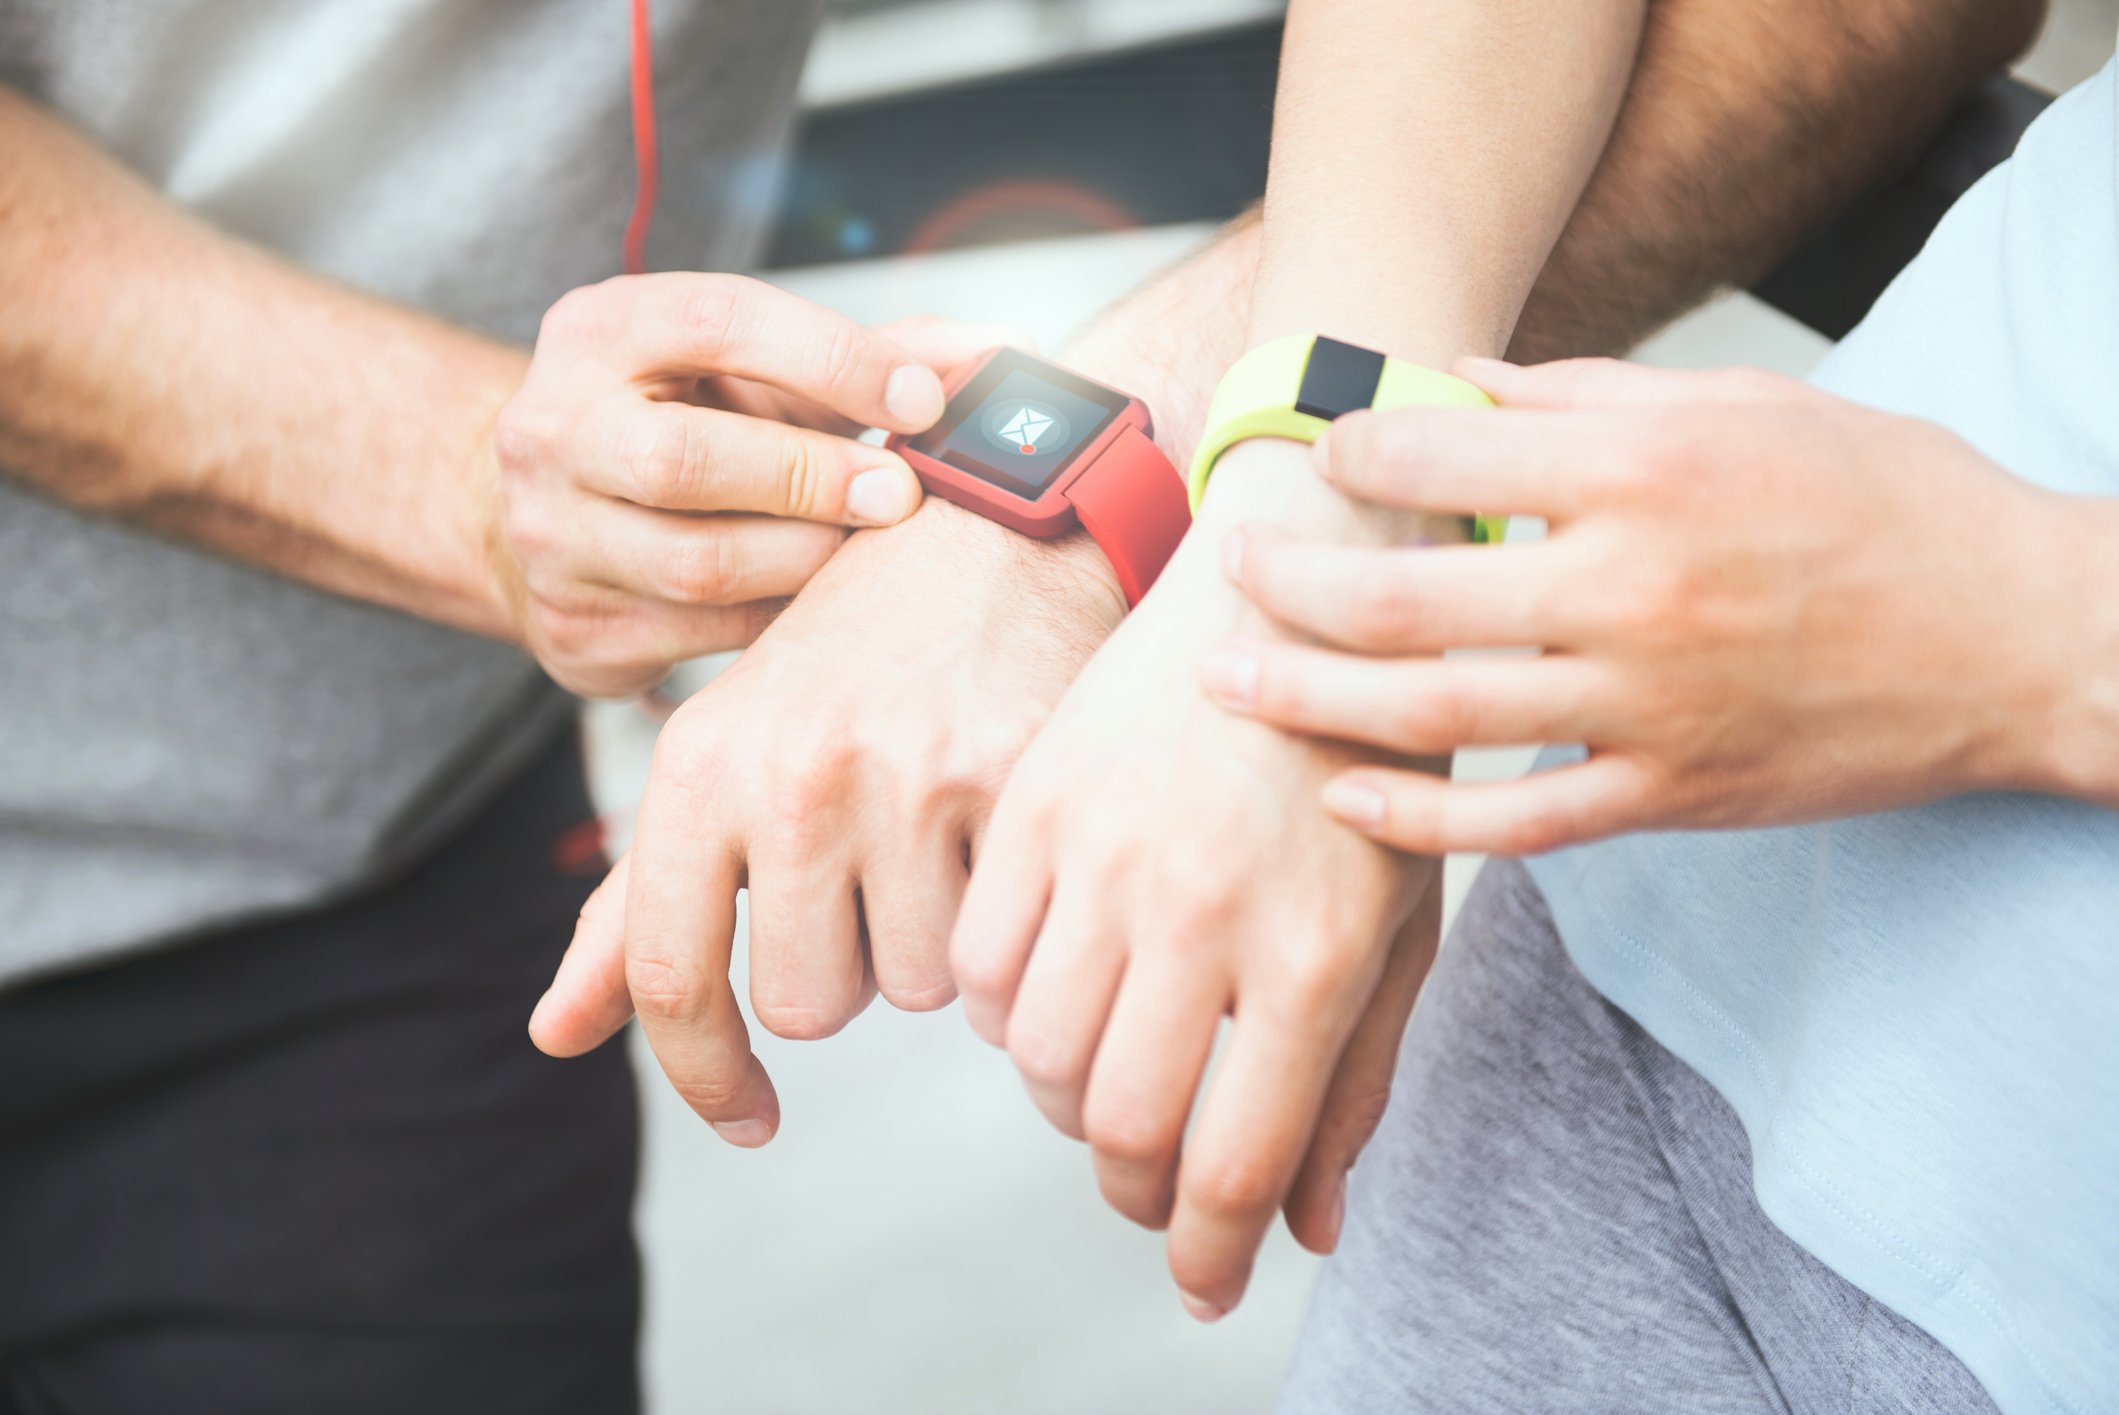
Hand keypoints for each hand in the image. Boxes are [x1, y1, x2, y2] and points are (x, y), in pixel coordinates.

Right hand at [488, 271, 1012, 696]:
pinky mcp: (575, 632)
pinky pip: (704, 638)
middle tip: (900, 496)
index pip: (717, 322)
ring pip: (698, 566)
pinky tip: (828, 609)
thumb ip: (875, 353)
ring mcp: (553, 539)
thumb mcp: (759, 368)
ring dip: (806, 562)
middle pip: (686, 461)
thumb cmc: (683, 420)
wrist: (547, 508)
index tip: (923, 399)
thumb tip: (1002, 355)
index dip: (833, 359)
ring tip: (869, 556)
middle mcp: (553, 429)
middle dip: (813, 479)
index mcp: (600, 331)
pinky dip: (783, 624)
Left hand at [526, 498, 1126, 1141]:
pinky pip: (1000, 941)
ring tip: (937, 837)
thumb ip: (638, 903)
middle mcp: (791, 773)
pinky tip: (995, 833)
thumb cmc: (842, 659)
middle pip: (809, 1005)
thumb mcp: (723, 756)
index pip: (672, 978)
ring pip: (916, 985)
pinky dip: (999, 918)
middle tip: (871, 876)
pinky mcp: (1011, 780)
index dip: (705, 1076)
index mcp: (698, 766)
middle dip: (845, 968)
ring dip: (928, 943)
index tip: (749, 1117)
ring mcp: (905, 777)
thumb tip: (554, 1036)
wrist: (983, 526)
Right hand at [952, 439, 1439, 1320]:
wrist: (1300, 590)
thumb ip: (1357, 1083)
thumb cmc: (1369, 765)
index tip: (1201, 1282)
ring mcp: (1104, 854)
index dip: (1206, 1252)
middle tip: (1158, 1186)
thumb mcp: (1402, 920)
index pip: (1230, 1163)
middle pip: (1120, 1130)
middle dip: (1137, 1194)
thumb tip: (1308, 1230)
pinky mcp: (1036, 805)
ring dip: (1072, 1102)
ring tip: (1116, 1077)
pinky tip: (1064, 988)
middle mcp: (1199, 912)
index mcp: (1313, 952)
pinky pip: (978, 967)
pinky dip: (1009, 1011)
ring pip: (1037, 1060)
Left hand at [1209, 357, 2084, 854]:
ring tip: (1225, 685)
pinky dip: (1421, 821)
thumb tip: (1454, 384)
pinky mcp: (1672, 795)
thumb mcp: (1747, 405)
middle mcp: (1634, 590)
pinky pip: (1517, 825)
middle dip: (1293, 584)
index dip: (1353, 452)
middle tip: (1228, 572)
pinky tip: (1342, 798)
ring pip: (1439, 716)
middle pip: (1408, 597)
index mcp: (1649, 472)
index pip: (1444, 458)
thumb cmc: (1886, 499)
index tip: (1315, 452)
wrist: (2021, 636)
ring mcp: (1649, 708)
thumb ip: (1586, 395)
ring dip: (1312, 701)